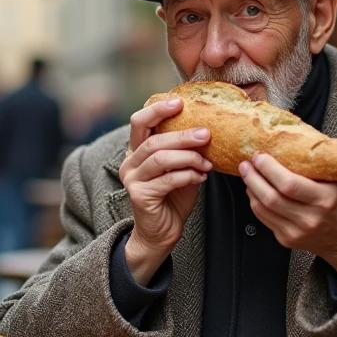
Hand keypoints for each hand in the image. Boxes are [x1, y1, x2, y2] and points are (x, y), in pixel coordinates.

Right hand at [119, 98, 211, 284]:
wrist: (161, 234)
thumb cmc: (172, 199)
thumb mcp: (179, 169)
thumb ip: (184, 152)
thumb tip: (207, 130)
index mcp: (136, 151)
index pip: (140, 122)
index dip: (158, 109)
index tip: (180, 102)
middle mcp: (129, 162)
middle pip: (154, 139)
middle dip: (182, 135)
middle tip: (206, 134)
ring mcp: (132, 179)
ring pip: (160, 158)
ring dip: (188, 157)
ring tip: (206, 161)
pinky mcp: (139, 195)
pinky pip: (167, 179)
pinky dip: (188, 175)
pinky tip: (200, 177)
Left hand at [239, 153, 336, 278]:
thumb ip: (328, 162)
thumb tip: (303, 137)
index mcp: (326, 199)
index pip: (289, 184)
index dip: (270, 169)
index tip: (261, 156)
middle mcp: (310, 218)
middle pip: (272, 197)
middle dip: (254, 177)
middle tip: (247, 163)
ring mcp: (297, 231)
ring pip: (263, 208)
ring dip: (251, 188)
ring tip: (247, 173)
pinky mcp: (287, 239)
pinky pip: (264, 219)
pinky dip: (255, 202)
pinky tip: (254, 190)